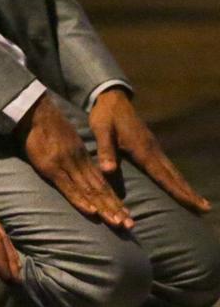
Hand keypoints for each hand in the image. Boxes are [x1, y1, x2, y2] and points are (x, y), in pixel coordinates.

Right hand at [19, 94, 133, 228]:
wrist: (37, 113)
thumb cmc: (50, 127)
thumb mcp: (70, 141)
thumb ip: (78, 157)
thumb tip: (86, 172)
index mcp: (84, 158)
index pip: (103, 183)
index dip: (115, 200)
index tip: (127, 214)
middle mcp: (80, 164)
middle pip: (100, 190)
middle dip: (115, 208)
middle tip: (130, 225)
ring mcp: (67, 166)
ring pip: (89, 191)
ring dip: (104, 208)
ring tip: (117, 223)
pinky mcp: (52, 169)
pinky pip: (68, 188)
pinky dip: (81, 201)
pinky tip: (92, 212)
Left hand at [90, 88, 209, 212]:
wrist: (112, 97)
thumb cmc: (106, 115)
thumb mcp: (101, 131)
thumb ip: (105, 150)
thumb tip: (107, 171)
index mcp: (142, 150)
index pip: (163, 176)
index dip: (178, 192)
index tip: (194, 204)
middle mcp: (152, 150)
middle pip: (174, 175)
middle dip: (189, 192)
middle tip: (205, 209)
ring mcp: (153, 147)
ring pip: (173, 171)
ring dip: (185, 186)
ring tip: (197, 202)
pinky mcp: (150, 146)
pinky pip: (167, 166)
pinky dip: (176, 178)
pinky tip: (178, 184)